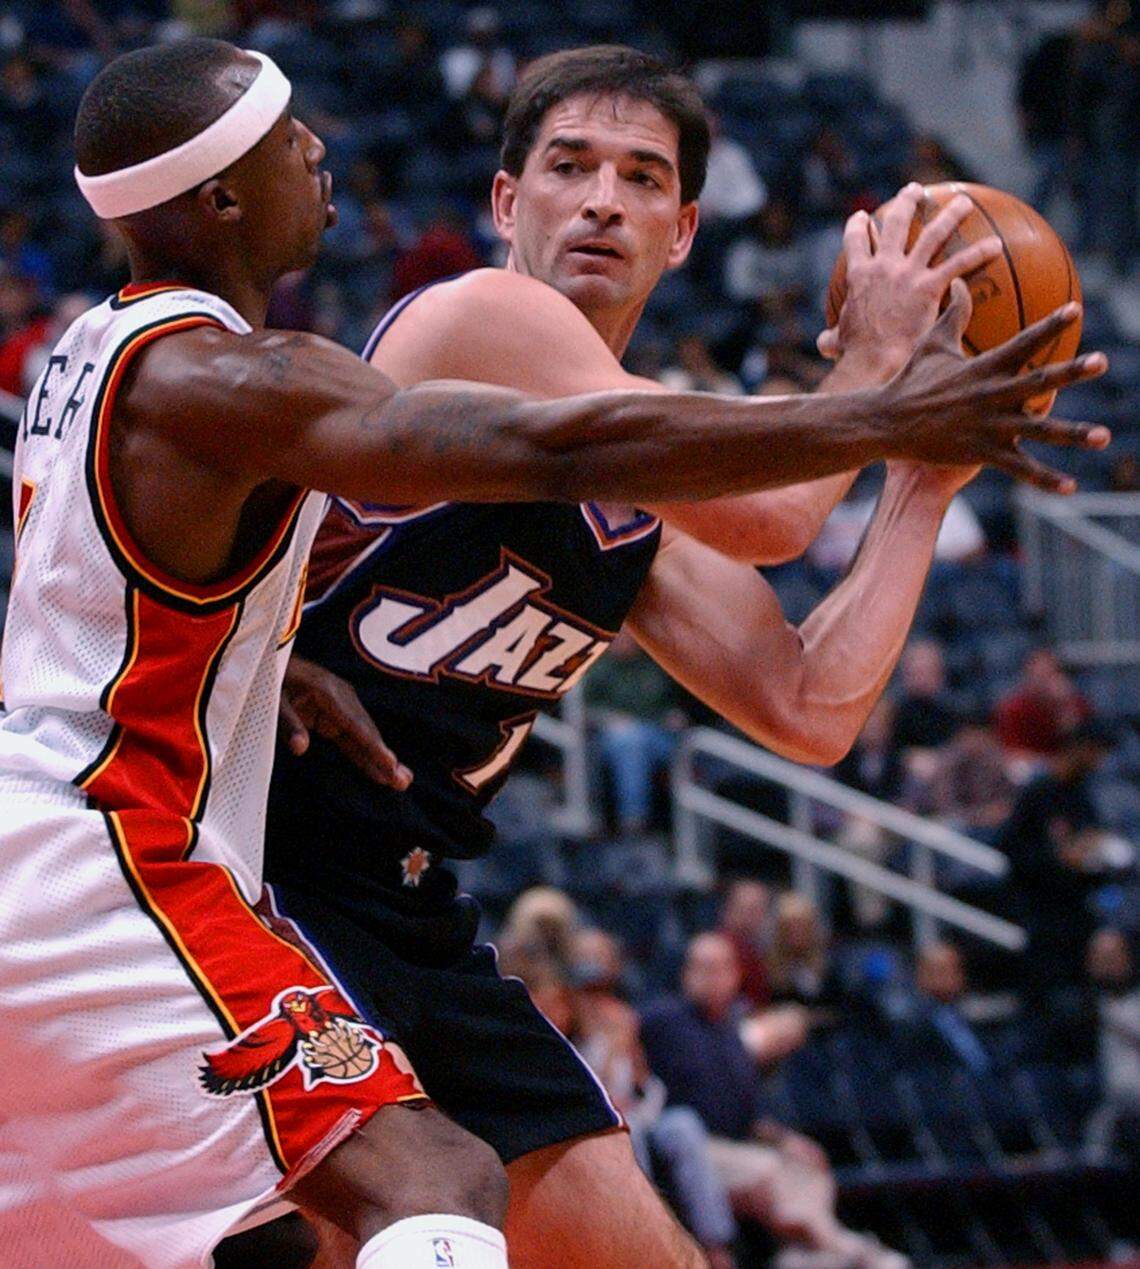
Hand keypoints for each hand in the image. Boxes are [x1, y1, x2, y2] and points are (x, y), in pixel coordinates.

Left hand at [279, 655, 411, 789]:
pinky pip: (353, 738)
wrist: (269, 659)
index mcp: (328, 692)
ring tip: (400, 781)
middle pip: (367, 733)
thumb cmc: (270, 678)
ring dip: (380, 760)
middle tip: (403, 781)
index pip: (355, 725)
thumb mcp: (273, 698)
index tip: (389, 763)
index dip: (373, 746)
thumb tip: (300, 748)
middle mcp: (341, 698)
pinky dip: (366, 754)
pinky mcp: (334, 715)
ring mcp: (340, 706)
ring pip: (364, 737)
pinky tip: (379, 770)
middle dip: (385, 759)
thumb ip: (288, 723)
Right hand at [819, 182, 1002, 372]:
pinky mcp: (929, 286)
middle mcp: (883, 266)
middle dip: (906, 202)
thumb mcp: (837, 342)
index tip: (865, 217)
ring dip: (950, 214)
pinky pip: (959, 264)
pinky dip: (979, 253)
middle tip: (915, 191)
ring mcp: (907, 273)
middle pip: (896, 223)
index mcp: (859, 276)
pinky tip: (996, 246)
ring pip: (933, 234)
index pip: (856, 242)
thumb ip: (832, 338)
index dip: (859, 226)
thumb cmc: (855, 353)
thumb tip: (823, 344)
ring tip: (963, 202)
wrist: (871, 358)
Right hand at [875, 280, 1109, 491]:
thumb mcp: (931, 344)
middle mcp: (992, 395)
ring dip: (1074, 434)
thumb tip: (960, 281)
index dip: (1050, 325)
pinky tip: (1070, 487)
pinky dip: (1045, 479)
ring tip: (1103, 437)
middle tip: (1101, 362)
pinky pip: (1020, 468)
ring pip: (1040, 430)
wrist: (886, 423)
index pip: (1023, 341)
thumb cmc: (909, 382)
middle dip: (1072, 372)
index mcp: (984, 367)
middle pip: (1040, 381)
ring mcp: (990, 426)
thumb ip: (953, 313)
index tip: (1075, 310)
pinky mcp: (983, 452)